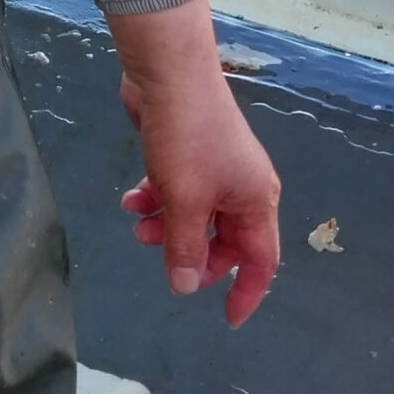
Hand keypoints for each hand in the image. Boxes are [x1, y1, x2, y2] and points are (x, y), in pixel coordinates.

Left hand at [108, 0, 280, 325]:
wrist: (168, 73)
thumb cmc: (187, 139)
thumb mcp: (186, 201)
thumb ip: (186, 247)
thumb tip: (186, 287)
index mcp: (257, 201)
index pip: (262, 261)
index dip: (247, 292)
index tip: (227, 319)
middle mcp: (242, 186)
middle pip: (225, 239)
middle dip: (193, 253)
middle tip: (163, 260)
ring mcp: (216, 167)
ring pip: (196, 214)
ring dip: (167, 226)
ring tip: (136, 225)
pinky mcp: (189, 151)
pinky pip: (177, 189)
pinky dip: (157, 198)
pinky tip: (130, 199)